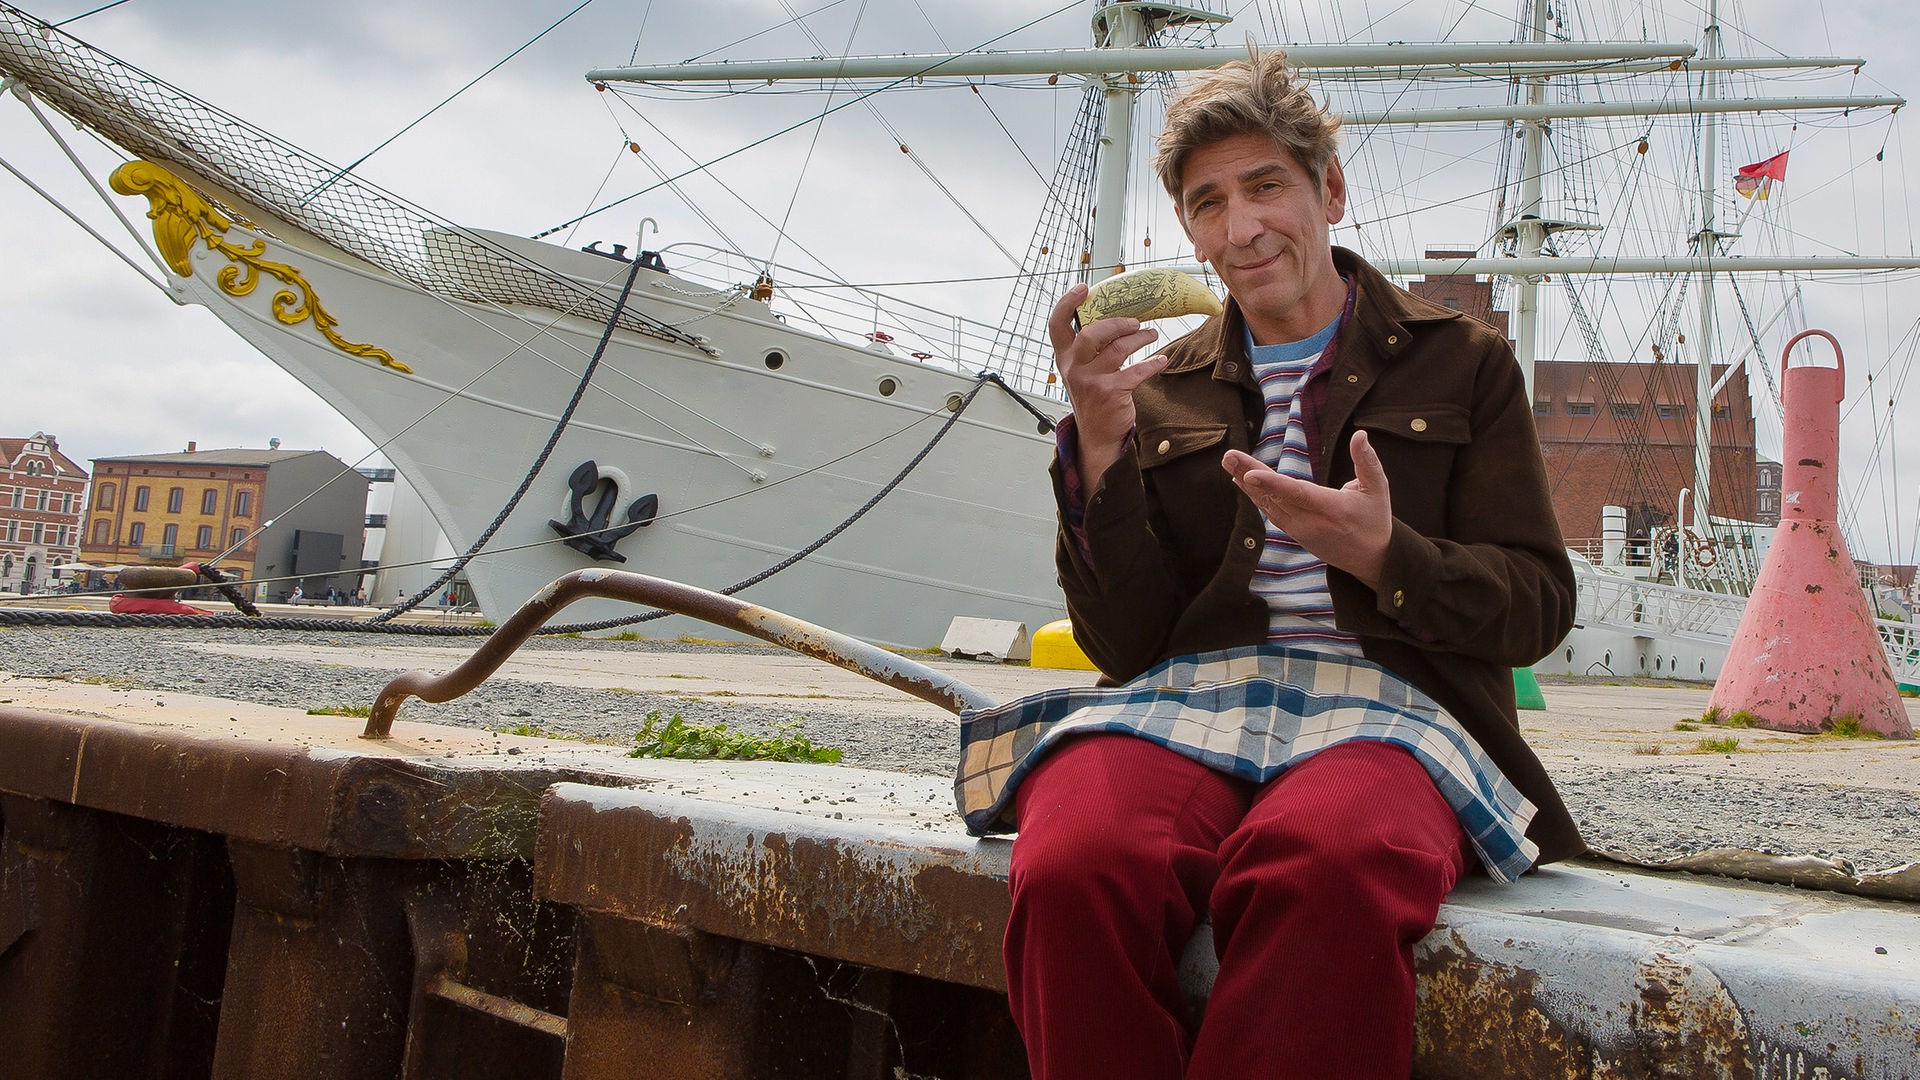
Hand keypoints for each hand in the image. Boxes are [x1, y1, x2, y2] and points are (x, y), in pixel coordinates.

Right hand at [1050, 283, 1169, 481]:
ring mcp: (1090, 382)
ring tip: (1152, 334)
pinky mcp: (1110, 393)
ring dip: (1140, 338)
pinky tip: (1162, 359)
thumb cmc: (1094, 396)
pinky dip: (1153, 363)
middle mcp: (1073, 368)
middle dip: (1117, 323)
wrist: (1097, 434)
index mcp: (1065, 358)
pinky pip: (1136, 371)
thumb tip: (1117, 317)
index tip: (1083, 288)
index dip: (1066, 303)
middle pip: (1091, 334)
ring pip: (1118, 349)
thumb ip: (1090, 348)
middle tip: (1135, 322)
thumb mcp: (1083, 371)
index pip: (1057, 326)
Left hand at [1222, 430, 1392, 587]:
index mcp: (1332, 509)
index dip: (1272, 484)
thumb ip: (1367, 461)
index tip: (1249, 474)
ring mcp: (1300, 530)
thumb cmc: (1375, 520)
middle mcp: (1311, 522)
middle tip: (1228, 456)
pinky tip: (1241, 480)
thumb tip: (1360, 434)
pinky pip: (1270, 512)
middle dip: (1248, 474)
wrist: (1371, 560)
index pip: (1297, 494)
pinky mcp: (1294, 533)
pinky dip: (1255, 496)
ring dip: (1247, 482)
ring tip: (1229, 461)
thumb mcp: (1378, 488)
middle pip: (1275, 496)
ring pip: (1268, 504)